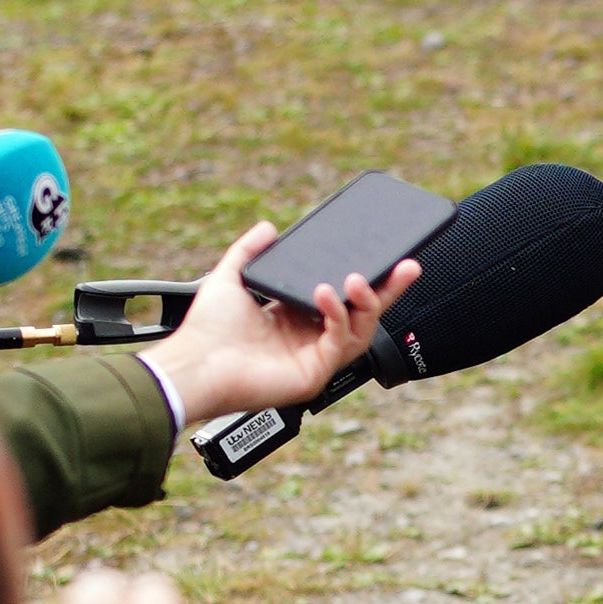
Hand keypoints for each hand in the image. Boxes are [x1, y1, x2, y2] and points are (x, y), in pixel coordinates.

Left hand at [149, 222, 417, 428]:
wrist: (194, 363)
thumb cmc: (206, 332)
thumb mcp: (230, 278)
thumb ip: (248, 251)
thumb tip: (268, 227)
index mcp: (294, 319)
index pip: (341, 297)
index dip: (367, 279)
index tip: (385, 257)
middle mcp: (308, 339)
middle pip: (362, 314)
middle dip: (389, 290)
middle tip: (407, 266)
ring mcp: (313, 359)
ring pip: (360, 331)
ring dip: (365, 303)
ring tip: (354, 279)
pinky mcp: (313, 376)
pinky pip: (339, 345)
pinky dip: (337, 317)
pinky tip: (325, 295)